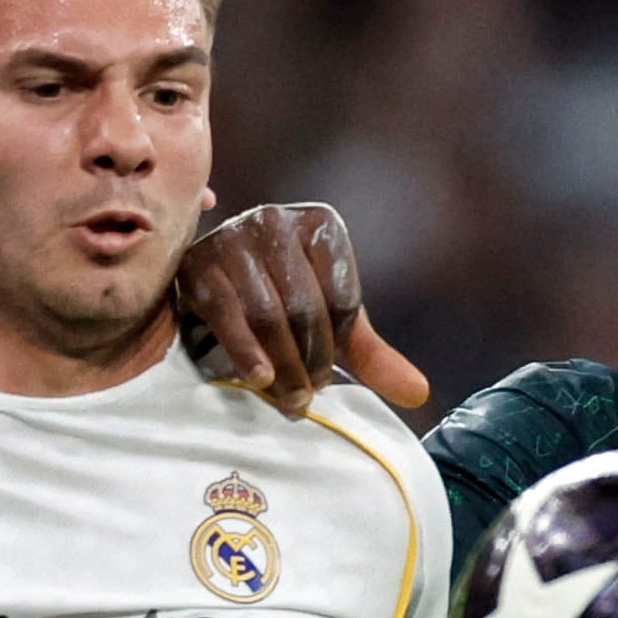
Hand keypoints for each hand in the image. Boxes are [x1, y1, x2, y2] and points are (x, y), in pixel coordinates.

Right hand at [175, 203, 429, 416]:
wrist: (214, 282)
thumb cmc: (283, 301)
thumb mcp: (331, 324)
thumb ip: (373, 356)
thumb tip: (419, 394)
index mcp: (320, 225)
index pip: (341, 297)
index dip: (337, 347)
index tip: (327, 380)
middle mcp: (276, 219)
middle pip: (304, 307)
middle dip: (310, 361)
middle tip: (306, 397)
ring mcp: (234, 236)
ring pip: (267, 313)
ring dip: (282, 364)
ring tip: (288, 397)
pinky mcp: (198, 262)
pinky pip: (226, 313)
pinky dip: (245, 351)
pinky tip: (259, 379)